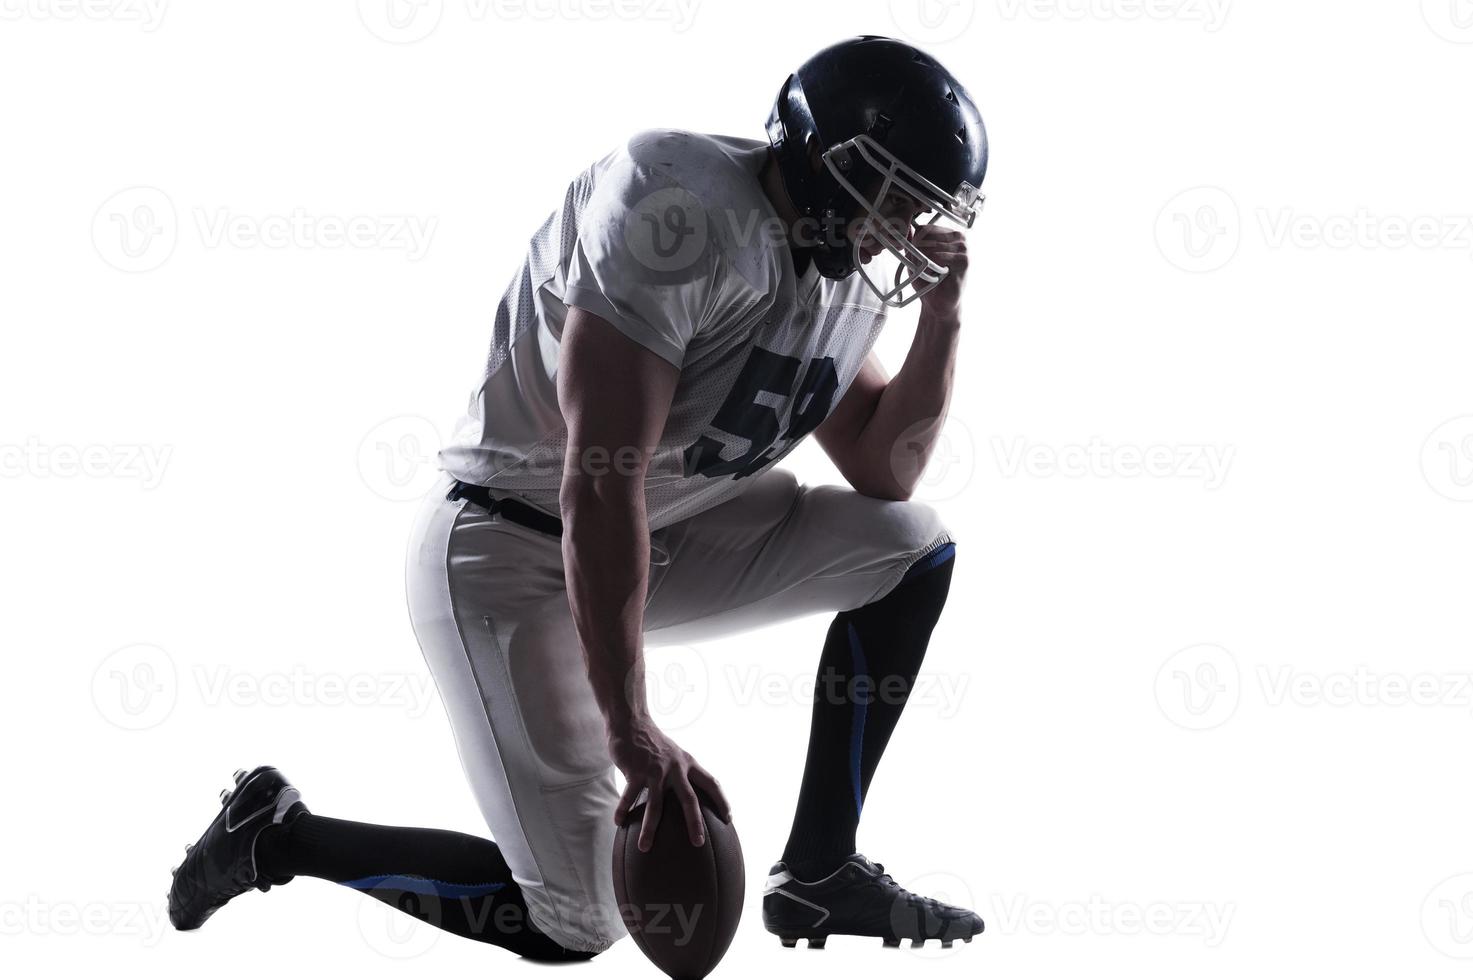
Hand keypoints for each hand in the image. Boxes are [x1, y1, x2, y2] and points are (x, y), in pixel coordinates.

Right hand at [609, 717, 730, 850]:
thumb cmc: (652, 742)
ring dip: (649, 828)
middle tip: (698, 842)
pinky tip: (619, 822)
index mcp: (688, 763)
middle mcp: (675, 768)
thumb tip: (684, 797)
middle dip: (694, 822)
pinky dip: (623, 810)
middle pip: (689, 798)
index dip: (722, 801)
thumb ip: (679, 772)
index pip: (711, 783)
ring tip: (645, 847)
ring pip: (655, 805)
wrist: (632, 722)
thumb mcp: (673, 754)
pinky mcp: (636, 771)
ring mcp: (655, 770)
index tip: (729, 818)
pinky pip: (629, 796)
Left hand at [912, 224, 968, 322]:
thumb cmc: (927, 282)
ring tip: (933, 273)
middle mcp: (958, 237)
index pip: (924, 228)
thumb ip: (911, 244)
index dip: (915, 243)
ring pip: (931, 246)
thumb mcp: (914, 260)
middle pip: (926, 236)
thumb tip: (907, 228)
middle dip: (919, 254)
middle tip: (926, 269)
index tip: (917, 258)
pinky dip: (933, 268)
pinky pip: (939, 256)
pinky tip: (939, 275)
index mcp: (947, 234)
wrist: (937, 304)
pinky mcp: (964, 259)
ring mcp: (963, 247)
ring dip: (925, 263)